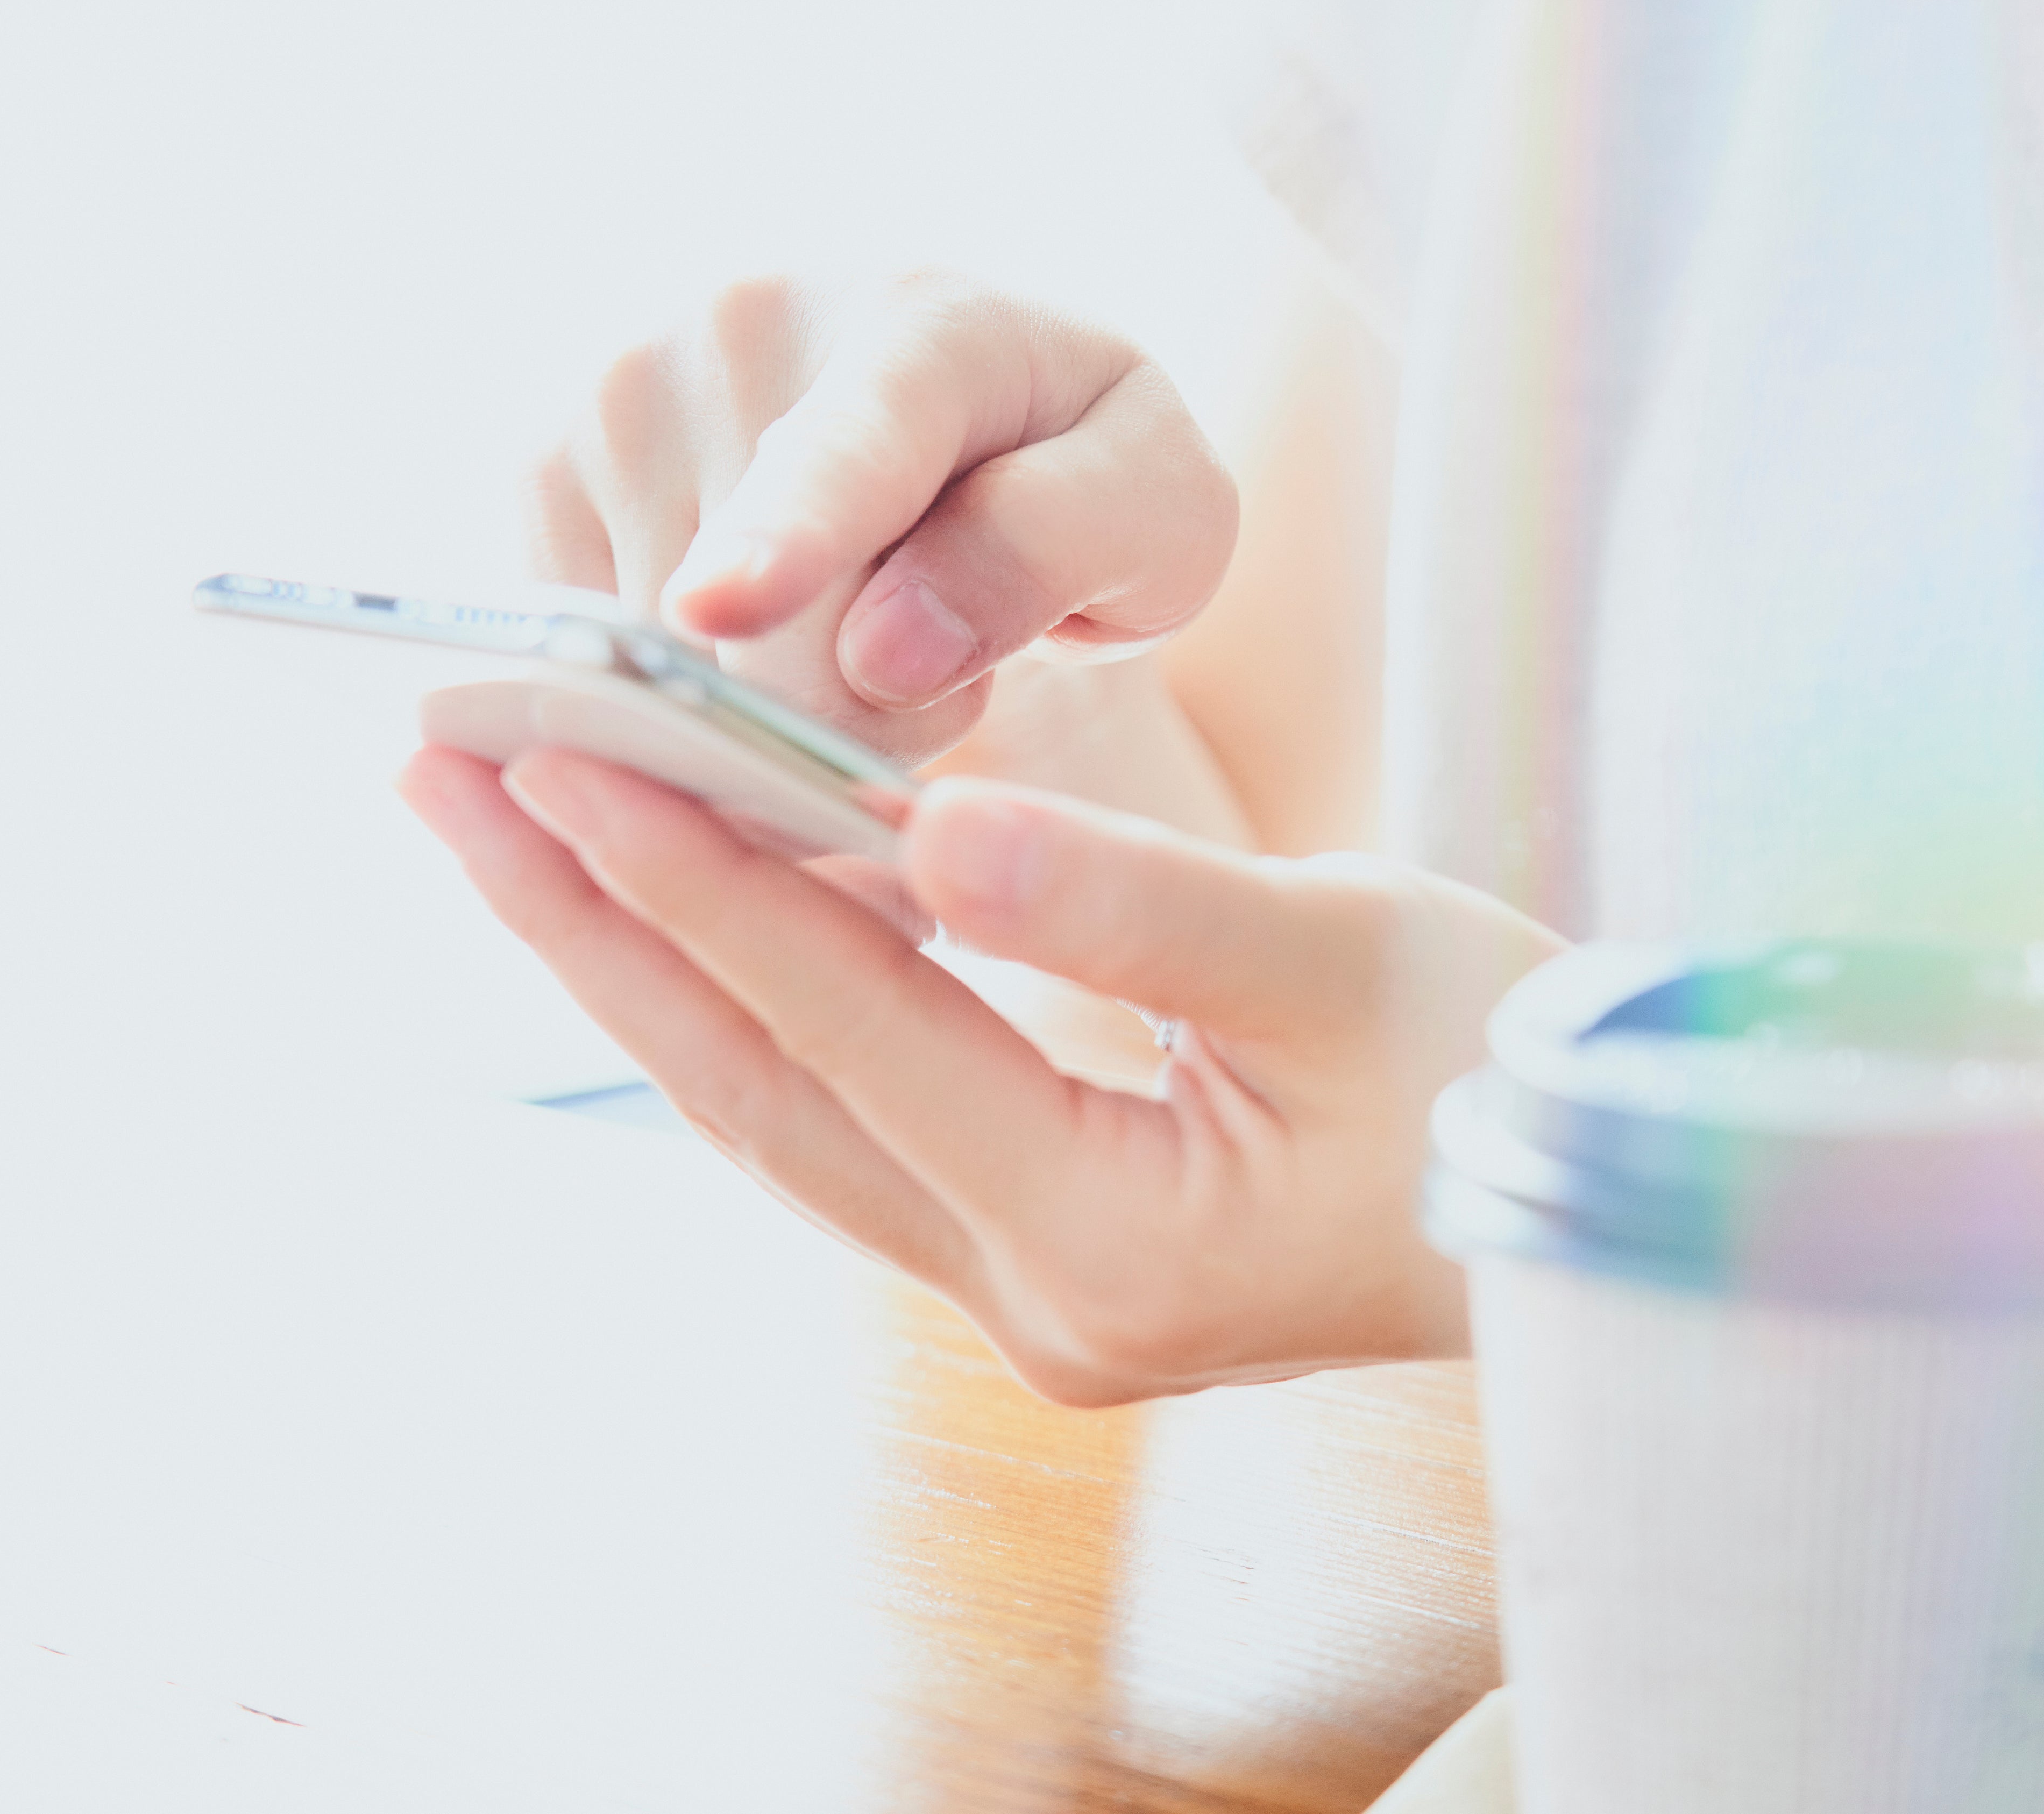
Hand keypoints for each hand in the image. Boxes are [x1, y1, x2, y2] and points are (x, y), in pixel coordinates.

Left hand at [398, 746, 1563, 1403]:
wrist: (1605, 1207)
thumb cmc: (1510, 1074)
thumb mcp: (1347, 963)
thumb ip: (1135, 905)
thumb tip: (930, 824)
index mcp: (1108, 1235)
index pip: (848, 1024)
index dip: (697, 878)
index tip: (550, 748)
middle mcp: (1039, 1295)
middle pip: (760, 1088)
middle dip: (593, 926)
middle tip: (438, 776)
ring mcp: (1037, 1290)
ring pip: (787, 1113)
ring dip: (648, 967)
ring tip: (512, 828)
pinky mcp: (1053, 1249)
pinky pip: (852, 1119)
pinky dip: (755, 1008)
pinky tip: (683, 917)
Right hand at [533, 271, 1236, 766]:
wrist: (972, 414)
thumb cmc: (1084, 480)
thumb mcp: (1158, 516)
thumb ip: (1059, 553)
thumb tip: (885, 651)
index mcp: (930, 323)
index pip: (850, 449)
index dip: (787, 535)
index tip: (717, 606)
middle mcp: (746, 324)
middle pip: (763, 634)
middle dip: (855, 711)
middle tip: (937, 650)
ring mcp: (621, 388)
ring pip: (668, 665)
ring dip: (769, 710)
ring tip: (849, 626)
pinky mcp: (540, 469)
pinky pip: (590, 669)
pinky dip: (682, 700)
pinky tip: (755, 633)